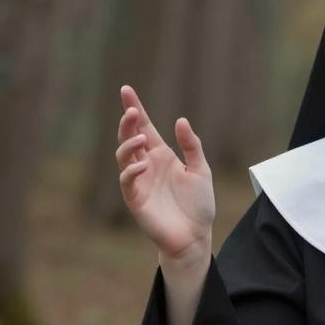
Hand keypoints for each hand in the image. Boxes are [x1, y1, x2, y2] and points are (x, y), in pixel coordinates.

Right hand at [116, 84, 215, 260]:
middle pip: (130, 138)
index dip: (135, 109)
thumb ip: (191, 146)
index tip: (126, 89)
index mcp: (162, 155)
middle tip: (131, 110)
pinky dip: (132, 171)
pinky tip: (143, 165)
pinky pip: (127, 181)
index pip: (144, 127)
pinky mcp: (135, 199)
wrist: (196, 235)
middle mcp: (147, 165)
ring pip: (123, 157)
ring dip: (129, 144)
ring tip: (140, 138)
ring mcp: (139, 181)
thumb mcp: (201, 170)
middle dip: (127, 123)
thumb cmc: (199, 204)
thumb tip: (180, 121)